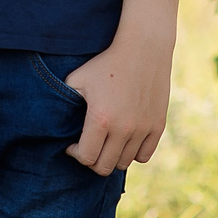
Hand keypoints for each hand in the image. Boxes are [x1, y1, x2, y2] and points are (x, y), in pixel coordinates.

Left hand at [63, 30, 174, 174]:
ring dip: (111, 156)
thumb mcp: (77, 79)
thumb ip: (65, 105)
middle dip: (92, 160)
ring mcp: (143, 129)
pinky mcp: (158, 126)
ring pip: (124, 162)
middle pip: (105, 167)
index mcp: (101, 119)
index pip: (87, 158)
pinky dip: (133, 153)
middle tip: (88, 147)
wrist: (142, 50)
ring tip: (105, 142)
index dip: (76, 154)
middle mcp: (124, 129)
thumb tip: (59, 126)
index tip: (72, 145)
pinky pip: (144, 156)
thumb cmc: (104, 64)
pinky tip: (124, 140)